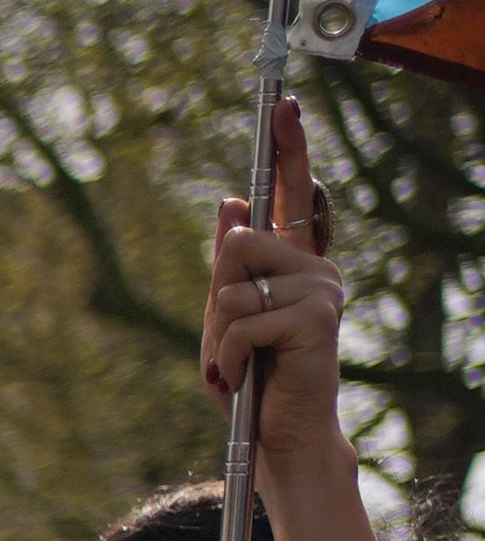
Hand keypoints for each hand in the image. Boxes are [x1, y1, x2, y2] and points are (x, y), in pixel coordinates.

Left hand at [206, 99, 346, 460]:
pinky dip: (228, 356)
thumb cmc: (249, 377)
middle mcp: (316, 267)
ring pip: (233, 286)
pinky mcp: (317, 317)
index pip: (291, 194)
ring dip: (220, 336)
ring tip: (243, 363)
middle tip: (235, 342)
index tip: (284, 106)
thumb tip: (233, 201)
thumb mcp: (225, 317)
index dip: (288, 149)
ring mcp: (322, 290)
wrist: (275, 435)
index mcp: (294, 263)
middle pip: (238, 242)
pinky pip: (241, 322)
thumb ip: (227, 266)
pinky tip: (247, 376)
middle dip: (217, 299)